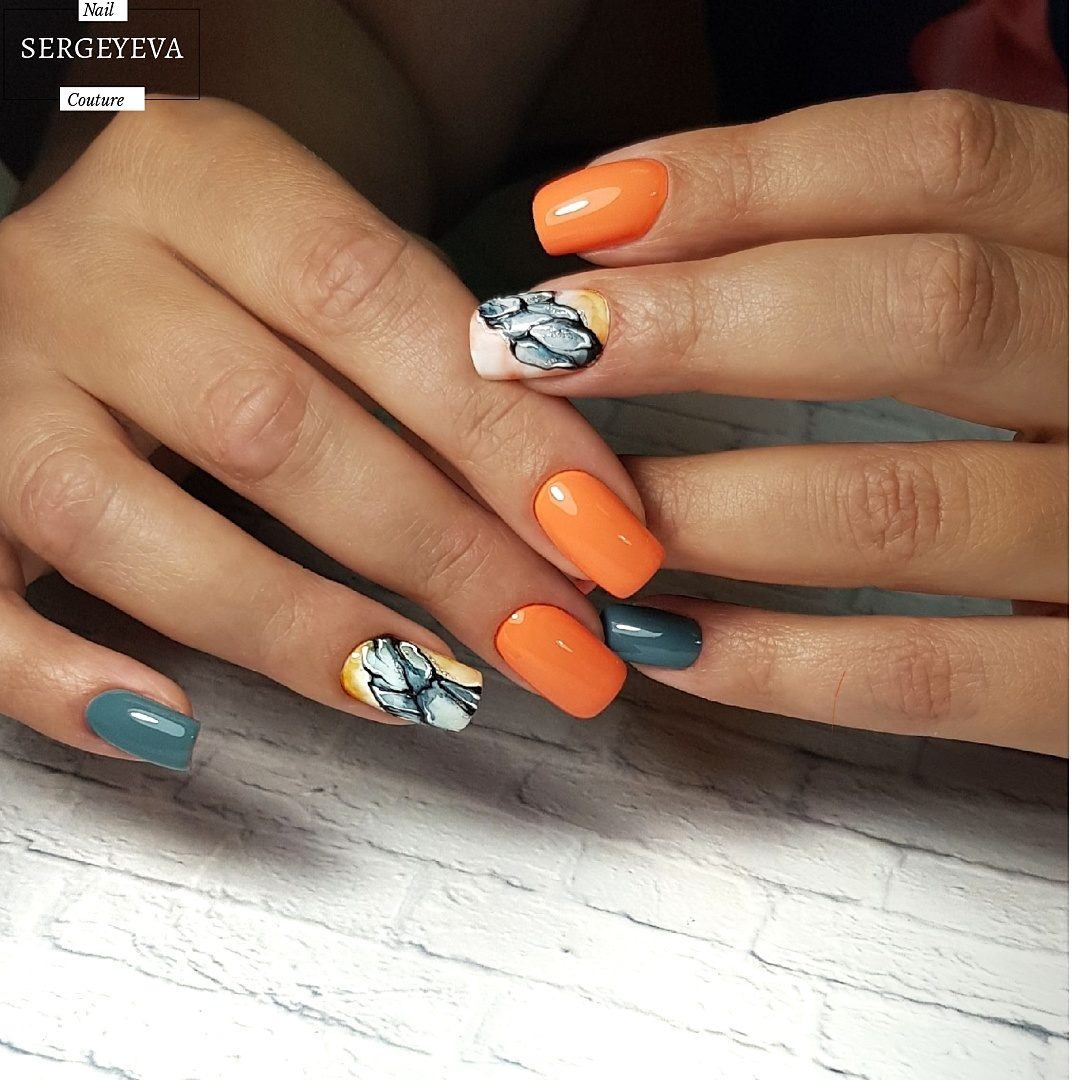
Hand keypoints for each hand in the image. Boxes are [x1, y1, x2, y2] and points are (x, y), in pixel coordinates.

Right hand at [0, 98, 653, 767]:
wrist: (94, 251)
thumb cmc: (241, 273)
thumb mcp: (330, 263)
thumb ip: (432, 357)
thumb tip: (573, 506)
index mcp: (201, 179)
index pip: (372, 299)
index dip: (501, 433)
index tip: (604, 536)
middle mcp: (81, 270)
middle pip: (271, 423)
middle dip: (437, 552)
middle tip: (553, 640)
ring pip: (125, 520)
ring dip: (298, 626)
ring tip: (432, 693)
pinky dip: (59, 677)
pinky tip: (170, 726)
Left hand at [469, 91, 1066, 754]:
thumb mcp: (1055, 288)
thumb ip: (931, 244)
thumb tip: (684, 221)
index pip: (932, 161)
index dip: (736, 180)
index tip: (574, 215)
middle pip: (915, 308)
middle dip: (693, 326)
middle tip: (529, 345)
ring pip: (900, 503)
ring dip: (708, 505)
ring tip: (574, 511)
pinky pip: (935, 675)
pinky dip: (781, 662)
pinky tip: (665, 641)